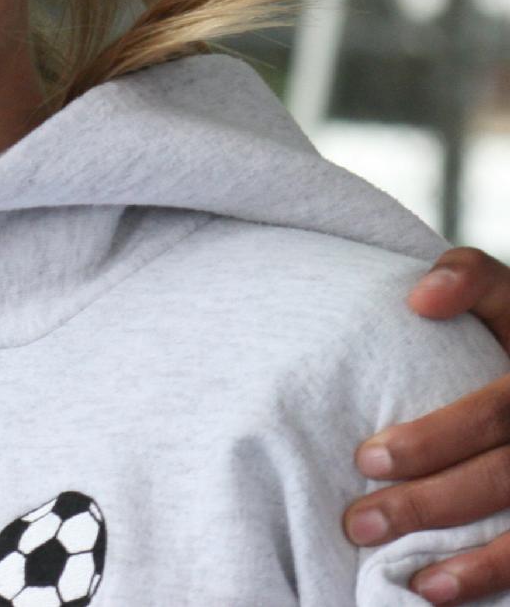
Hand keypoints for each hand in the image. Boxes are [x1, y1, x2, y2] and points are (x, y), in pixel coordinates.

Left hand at [344, 248, 509, 603]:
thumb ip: (470, 279)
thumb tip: (420, 298)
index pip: (496, 409)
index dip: (438, 437)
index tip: (366, 458)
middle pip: (506, 472)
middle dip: (434, 502)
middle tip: (359, 521)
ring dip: (477, 560)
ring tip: (411, 578)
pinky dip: (499, 576)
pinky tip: (442, 592)